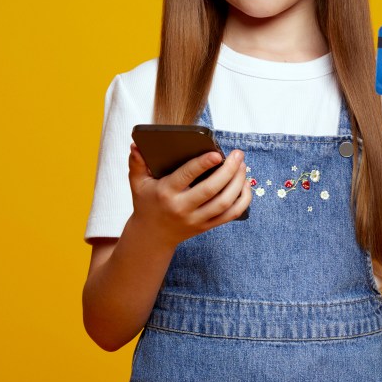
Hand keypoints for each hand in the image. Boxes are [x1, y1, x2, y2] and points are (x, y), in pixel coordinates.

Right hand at [127, 144, 251, 248]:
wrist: (152, 236)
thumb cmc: (147, 203)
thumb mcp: (137, 183)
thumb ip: (137, 163)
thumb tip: (136, 145)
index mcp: (166, 193)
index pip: (186, 176)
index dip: (203, 164)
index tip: (217, 153)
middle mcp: (183, 208)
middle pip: (211, 190)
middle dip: (229, 171)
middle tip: (238, 154)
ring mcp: (196, 219)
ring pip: (224, 203)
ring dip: (238, 183)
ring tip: (242, 166)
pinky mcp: (206, 226)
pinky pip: (230, 215)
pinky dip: (242, 200)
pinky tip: (245, 185)